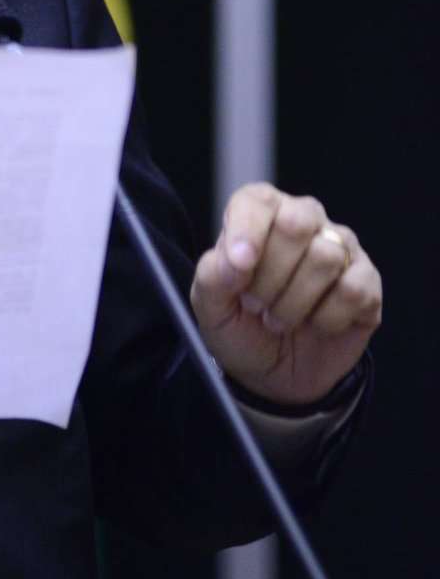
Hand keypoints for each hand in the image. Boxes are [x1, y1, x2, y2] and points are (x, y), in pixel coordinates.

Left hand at [190, 183, 380, 405]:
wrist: (276, 377)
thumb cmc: (241, 328)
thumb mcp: (211, 307)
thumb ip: (213, 274)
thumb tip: (236, 259)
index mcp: (260, 213)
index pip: (257, 201)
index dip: (247, 232)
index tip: (239, 268)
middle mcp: (304, 219)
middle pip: (295, 224)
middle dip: (271, 276)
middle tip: (256, 304)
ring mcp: (340, 247)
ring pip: (326, 258)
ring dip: (294, 303)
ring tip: (280, 319)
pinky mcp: (367, 280)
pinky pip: (354, 291)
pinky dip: (328, 319)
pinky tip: (315, 324)